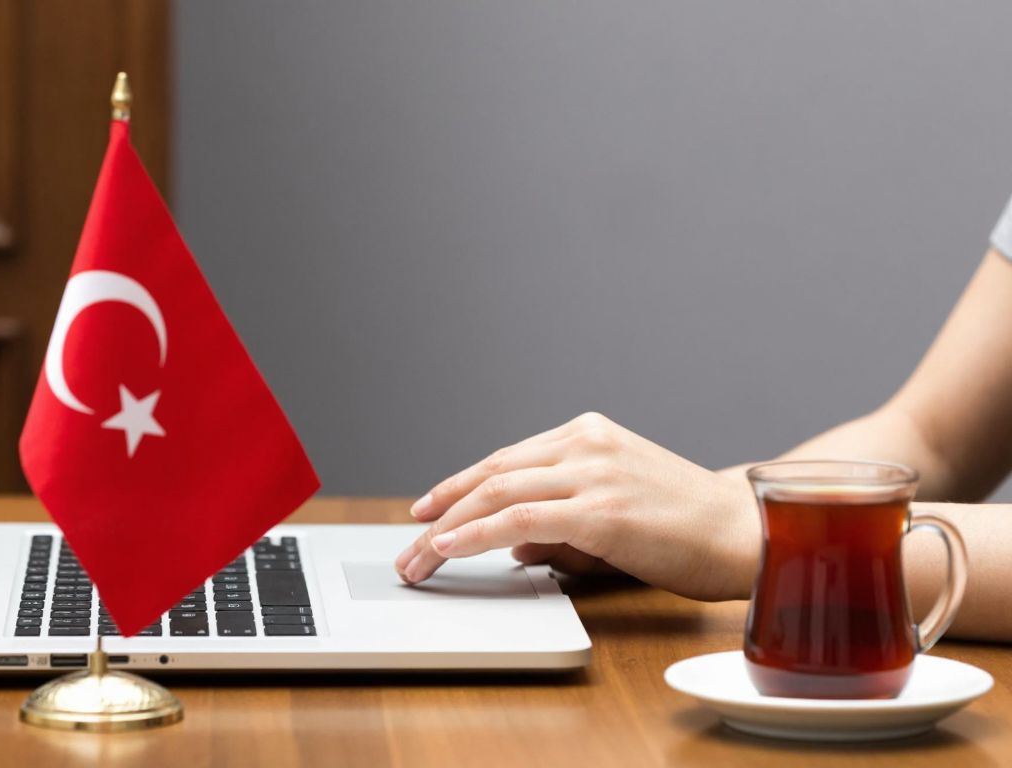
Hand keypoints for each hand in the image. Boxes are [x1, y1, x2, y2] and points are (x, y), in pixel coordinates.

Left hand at [394, 412, 759, 600]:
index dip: (458, 487)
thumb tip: (514, 547)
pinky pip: (521, 518)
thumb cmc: (683, 529)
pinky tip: (451, 547)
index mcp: (588, 435)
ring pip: (498, 492)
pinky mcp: (602, 510)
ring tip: (418, 556)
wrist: (747, 534)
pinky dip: (477, 532)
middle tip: (407, 543)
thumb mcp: (611, 516)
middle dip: (442, 509)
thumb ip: (559, 526)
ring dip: (448, 527)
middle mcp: (586, 444)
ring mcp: (594, 473)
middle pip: (492, 473)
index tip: (427, 511)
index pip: (506, 460)